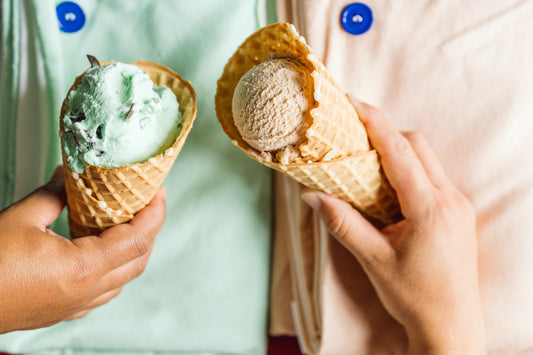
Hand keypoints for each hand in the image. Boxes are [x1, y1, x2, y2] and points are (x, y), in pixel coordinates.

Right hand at [0, 166, 165, 333]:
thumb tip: (68, 179)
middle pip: (139, 259)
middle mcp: (86, 291)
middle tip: (147, 204)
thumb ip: (53, 195)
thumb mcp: (19, 219)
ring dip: (133, 250)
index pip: (138, 239)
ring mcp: (76, 305)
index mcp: (82, 268)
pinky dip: (114, 268)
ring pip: (124, 278)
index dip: (155, 213)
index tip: (158, 194)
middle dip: (150, 229)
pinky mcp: (65, 310)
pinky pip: (105, 291)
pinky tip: (102, 252)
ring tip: (127, 223)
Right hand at [301, 97, 485, 354]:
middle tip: (353, 135)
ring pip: (427, 158)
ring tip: (365, 160)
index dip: (375, 121)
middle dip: (385, 132)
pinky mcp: (456, 212)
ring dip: (397, 151)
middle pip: (417, 145)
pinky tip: (387, 185)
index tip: (353, 102)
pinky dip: (407, 169)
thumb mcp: (373, 259)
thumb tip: (311, 196)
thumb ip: (342, 222)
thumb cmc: (414, 296)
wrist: (451, 324)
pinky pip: (431, 175)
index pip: (400, 150)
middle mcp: (449, 199)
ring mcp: (457, 204)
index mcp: (429, 208)